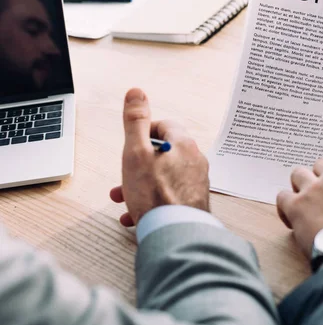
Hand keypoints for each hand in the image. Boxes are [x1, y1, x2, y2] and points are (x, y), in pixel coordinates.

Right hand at [110, 88, 209, 226]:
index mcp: (183, 144)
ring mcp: (197, 183)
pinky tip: (136, 216)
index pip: (164, 126)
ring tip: (123, 199)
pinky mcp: (195, 203)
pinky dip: (152, 202)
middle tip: (124, 177)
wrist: (176, 233)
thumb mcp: (136, 152)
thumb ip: (135, 121)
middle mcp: (195, 161)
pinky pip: (170, 197)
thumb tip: (136, 92)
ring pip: (164, 178)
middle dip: (138, 165)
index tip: (131, 145)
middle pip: (163, 154)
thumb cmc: (155, 193)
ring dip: (141, 186)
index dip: (144, 133)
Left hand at [276, 159, 322, 258]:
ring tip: (304, 204)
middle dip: (320, 178)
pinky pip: (282, 196)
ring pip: (298, 174)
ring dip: (300, 187)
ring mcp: (314, 188)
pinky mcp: (296, 205)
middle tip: (322, 197)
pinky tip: (291, 218)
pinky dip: (285, 206)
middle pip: (321, 165)